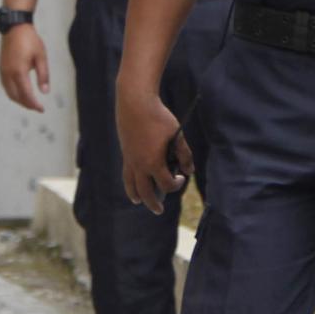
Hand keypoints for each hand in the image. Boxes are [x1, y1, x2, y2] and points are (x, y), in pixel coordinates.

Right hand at [0, 23, 49, 111]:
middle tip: (37, 108)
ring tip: (30, 102)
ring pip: (9, 93)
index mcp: (19, 71)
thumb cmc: (30, 40)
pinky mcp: (1, 68)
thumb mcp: (41, 57)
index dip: (34, 104)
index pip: (26, 94)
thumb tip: (45, 92)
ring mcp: (3, 71)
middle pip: (16, 97)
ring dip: (19, 100)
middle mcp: (8, 74)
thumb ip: (43, 75)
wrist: (14, 27)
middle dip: (27, 104)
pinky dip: (13, 93)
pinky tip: (21, 93)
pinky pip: (6, 86)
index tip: (42, 109)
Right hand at [118, 89, 192, 212]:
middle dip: (153, 202)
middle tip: (158, 210)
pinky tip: (132, 182)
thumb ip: (184, 154)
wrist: (135, 102)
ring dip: (136, 195)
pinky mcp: (125, 152)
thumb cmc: (158, 117)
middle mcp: (139, 165)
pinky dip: (129, 181)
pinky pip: (126, 173)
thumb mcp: (177, 134)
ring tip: (138, 201)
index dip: (176, 184)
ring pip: (130, 184)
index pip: (166, 184)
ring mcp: (129, 159)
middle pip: (145, 192)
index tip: (182, 178)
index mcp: (153, 162)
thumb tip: (189, 171)